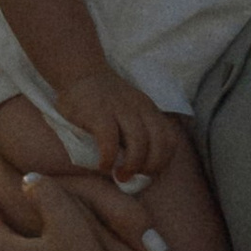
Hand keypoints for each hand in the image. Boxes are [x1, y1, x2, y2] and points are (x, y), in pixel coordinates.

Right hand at [53, 68, 177, 186]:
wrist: (80, 72)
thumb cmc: (102, 101)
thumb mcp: (128, 111)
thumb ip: (136, 132)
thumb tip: (139, 170)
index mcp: (149, 110)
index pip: (170, 138)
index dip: (163, 161)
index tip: (149, 173)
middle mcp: (140, 108)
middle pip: (159, 142)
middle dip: (151, 166)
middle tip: (135, 177)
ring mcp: (120, 109)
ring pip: (139, 142)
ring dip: (132, 165)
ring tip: (121, 175)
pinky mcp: (98, 112)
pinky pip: (110, 140)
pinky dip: (109, 158)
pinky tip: (103, 165)